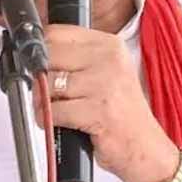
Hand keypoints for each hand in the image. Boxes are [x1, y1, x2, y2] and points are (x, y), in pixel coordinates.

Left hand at [34, 24, 180, 181]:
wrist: (145, 148)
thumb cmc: (121, 114)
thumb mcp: (106, 74)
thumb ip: (76, 59)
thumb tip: (36, 53)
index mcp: (109, 45)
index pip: (57, 33)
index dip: (39, 49)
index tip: (38, 63)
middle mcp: (109, 60)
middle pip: (49, 55)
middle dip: (40, 76)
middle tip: (46, 91)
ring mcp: (104, 85)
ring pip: (49, 83)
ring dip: (42, 100)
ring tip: (54, 108)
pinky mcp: (97, 111)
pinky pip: (54, 110)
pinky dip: (47, 120)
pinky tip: (59, 122)